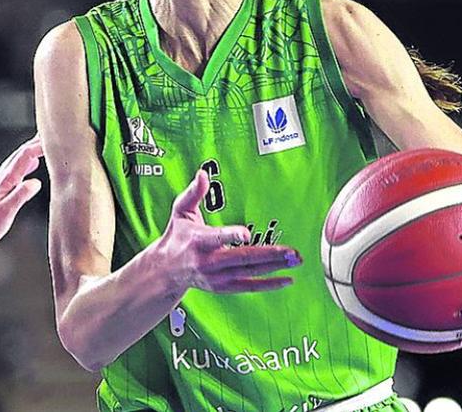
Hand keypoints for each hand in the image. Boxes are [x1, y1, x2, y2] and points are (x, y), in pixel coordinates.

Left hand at [0, 136, 43, 264]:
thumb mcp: (5, 213)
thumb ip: (20, 195)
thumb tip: (36, 182)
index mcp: (3, 182)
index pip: (23, 157)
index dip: (38, 146)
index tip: (52, 140)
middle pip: (19, 155)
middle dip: (34, 143)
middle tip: (49, 135)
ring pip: (16, 162)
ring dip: (30, 152)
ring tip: (42, 146)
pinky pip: (14, 171)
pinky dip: (24, 164)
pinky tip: (29, 167)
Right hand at [153, 169, 300, 295]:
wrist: (166, 270)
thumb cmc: (177, 237)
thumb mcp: (181, 211)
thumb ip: (194, 193)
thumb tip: (203, 174)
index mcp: (198, 241)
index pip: (216, 238)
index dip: (231, 235)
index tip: (246, 233)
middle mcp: (209, 262)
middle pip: (242, 258)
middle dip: (269, 254)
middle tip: (291, 251)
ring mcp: (218, 277)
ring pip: (250, 273)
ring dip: (275, 267)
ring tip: (295, 260)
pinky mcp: (224, 287)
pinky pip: (250, 287)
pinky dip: (269, 284)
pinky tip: (287, 279)